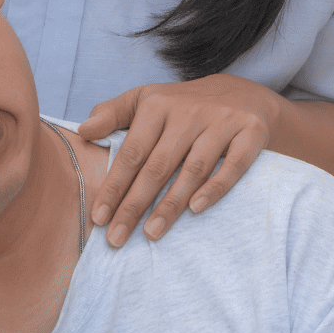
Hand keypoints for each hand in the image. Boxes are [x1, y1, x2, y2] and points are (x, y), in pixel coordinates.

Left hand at [77, 74, 278, 247]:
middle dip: (134, 204)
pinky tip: (196, 209)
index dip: (114, 187)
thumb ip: (112, 113)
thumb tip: (83, 131)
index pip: (131, 152)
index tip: (98, 219)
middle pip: (158, 165)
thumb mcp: (146, 100)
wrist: (242, 94)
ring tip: (151, 234)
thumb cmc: (183, 106)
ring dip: (171, 204)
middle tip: (117, 238)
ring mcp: (222, 121)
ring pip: (193, 168)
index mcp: (158, 104)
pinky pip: (233, 165)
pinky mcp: (250, 131)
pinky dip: (215, 187)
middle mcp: (189, 111)